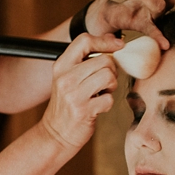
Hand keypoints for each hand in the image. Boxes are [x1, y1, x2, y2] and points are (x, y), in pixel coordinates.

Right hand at [39, 33, 122, 150]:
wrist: (56, 133)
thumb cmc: (67, 104)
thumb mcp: (68, 78)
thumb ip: (86, 60)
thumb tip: (113, 41)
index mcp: (61, 66)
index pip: (84, 41)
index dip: (105, 41)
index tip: (119, 45)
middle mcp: (65, 78)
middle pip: (104, 60)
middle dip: (111, 71)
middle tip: (104, 82)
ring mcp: (74, 95)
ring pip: (109, 76)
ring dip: (111, 86)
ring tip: (101, 93)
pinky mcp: (84, 111)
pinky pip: (109, 98)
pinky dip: (107, 103)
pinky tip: (97, 107)